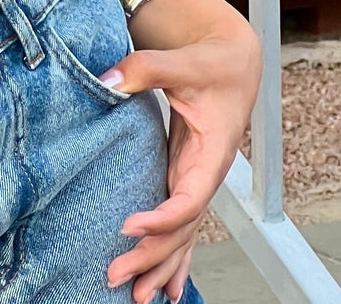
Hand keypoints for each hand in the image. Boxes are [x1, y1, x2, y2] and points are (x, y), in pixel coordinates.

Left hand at [99, 0, 260, 303]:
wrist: (234, 60)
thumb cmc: (212, 61)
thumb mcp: (181, 61)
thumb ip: (144, 68)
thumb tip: (106, 80)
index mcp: (213, 154)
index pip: (189, 198)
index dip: (162, 218)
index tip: (128, 226)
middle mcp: (207, 175)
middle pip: (182, 229)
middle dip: (152, 256)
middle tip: (116, 276)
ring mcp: (198, 181)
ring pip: (183, 235)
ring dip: (161, 266)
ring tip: (136, 297)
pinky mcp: (187, 178)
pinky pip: (182, 226)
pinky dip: (174, 258)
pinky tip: (168, 291)